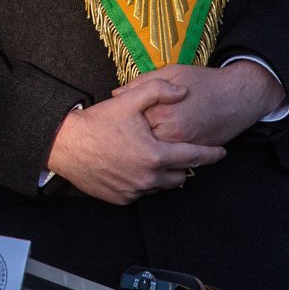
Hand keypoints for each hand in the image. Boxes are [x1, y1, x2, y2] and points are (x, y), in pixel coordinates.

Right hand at [46, 79, 225, 204]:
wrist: (67, 144)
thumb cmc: (98, 122)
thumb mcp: (128, 100)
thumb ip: (158, 90)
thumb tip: (183, 91)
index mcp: (155, 155)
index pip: (193, 157)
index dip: (210, 154)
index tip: (222, 151)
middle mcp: (148, 178)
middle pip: (180, 175)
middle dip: (183, 164)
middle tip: (178, 150)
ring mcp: (135, 191)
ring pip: (161, 185)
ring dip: (162, 172)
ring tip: (154, 156)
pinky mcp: (122, 199)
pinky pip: (141, 191)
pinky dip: (143, 180)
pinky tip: (133, 164)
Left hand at [113, 62, 285, 145]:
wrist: (237, 97)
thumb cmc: (203, 81)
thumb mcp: (170, 72)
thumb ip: (143, 84)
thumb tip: (117, 94)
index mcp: (162, 111)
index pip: (132, 120)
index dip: (124, 117)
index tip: (119, 114)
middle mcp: (172, 133)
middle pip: (141, 140)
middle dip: (132, 135)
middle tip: (125, 128)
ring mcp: (184, 147)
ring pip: (155, 152)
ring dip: (146, 146)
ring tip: (138, 137)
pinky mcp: (194, 153)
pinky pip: (172, 158)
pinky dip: (163, 152)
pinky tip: (157, 142)